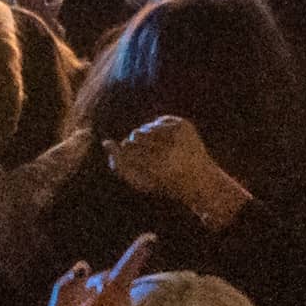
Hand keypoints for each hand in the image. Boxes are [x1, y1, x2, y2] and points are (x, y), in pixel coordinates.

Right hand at [108, 113, 250, 229]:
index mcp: (156, 166)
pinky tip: (165, 141)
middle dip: (135, 145)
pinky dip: (157, 130)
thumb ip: (119, 165)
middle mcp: (169, 148)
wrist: (200, 180)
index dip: (127, 155)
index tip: (135, 162)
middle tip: (147, 157)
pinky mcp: (184, 125)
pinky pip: (159, 121)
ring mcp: (178, 134)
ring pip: (146, 128)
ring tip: (155, 150)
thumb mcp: (140, 182)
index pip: (126, 148)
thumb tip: (106, 142)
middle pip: (135, 136)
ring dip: (145, 138)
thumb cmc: (165, 184)